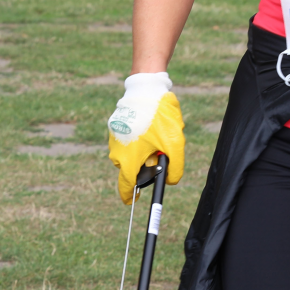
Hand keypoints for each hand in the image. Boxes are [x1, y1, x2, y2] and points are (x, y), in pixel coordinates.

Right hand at [107, 72, 185, 203]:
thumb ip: (175, 168)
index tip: (132, 200)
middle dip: (145, 164)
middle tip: (158, 151)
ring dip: (142, 150)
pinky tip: (148, 125)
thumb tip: (171, 180)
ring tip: (154, 133)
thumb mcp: (174, 144)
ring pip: (130, 153)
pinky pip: (127, 140)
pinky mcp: (115, 127)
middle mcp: (116, 152)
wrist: (145, 89)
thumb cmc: (159, 118)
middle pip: (131, 168)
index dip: (130, 195)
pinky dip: (138, 138)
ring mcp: (114, 139)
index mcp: (128, 160)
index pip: (127, 185)